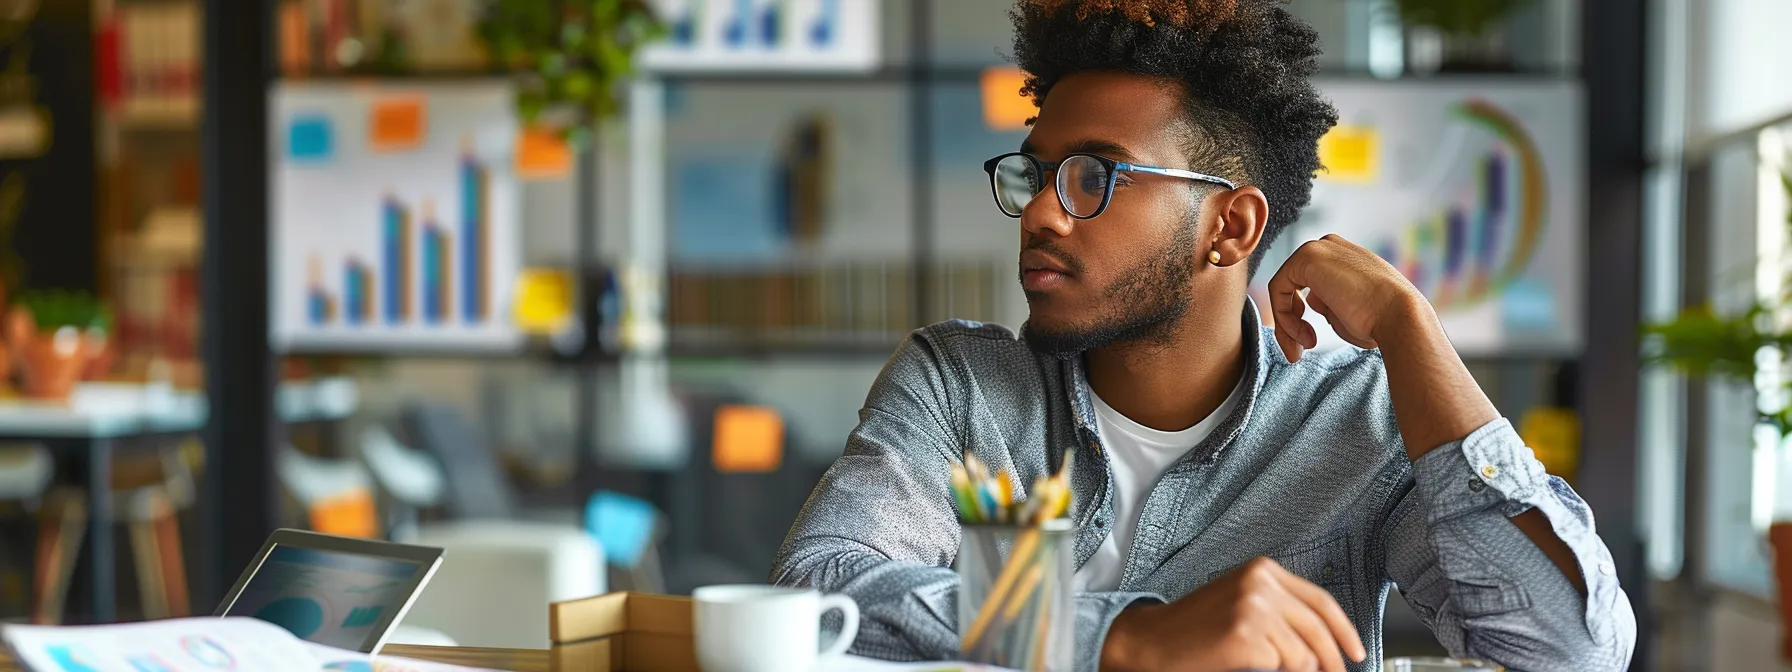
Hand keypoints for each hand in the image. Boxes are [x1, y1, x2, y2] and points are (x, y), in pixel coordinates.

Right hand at [1100, 557, 1365, 671]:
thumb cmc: (1192, 630)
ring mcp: (1254, 606)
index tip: (1355, 651)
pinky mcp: (1246, 633)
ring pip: (1305, 652)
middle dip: (1332, 661)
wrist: (1150, 642)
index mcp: (1262, 569)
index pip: (1321, 600)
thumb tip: (1323, 642)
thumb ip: (1281, 611)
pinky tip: (1253, 666)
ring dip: (1298, 670)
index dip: (1344, 630)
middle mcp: (1261, 581)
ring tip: (1272, 668)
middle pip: (1319, 628)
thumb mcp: (1241, 604)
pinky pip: (1286, 664)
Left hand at [1265, 234, 1429, 362]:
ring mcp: (1319, 248)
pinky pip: (1278, 288)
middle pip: (1292, 284)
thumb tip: (1310, 300)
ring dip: (1287, 324)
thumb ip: (1328, 303)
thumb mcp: (1349, 311)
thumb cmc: (1383, 320)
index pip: (1308, 284)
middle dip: (1290, 321)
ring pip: (1283, 288)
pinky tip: (1303, 337)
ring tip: (1301, 349)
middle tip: (1298, 352)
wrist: (1400, 317)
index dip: (1299, 317)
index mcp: (1345, 258)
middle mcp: (1331, 247)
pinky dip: (1284, 317)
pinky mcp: (1308, 256)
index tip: (1309, 343)